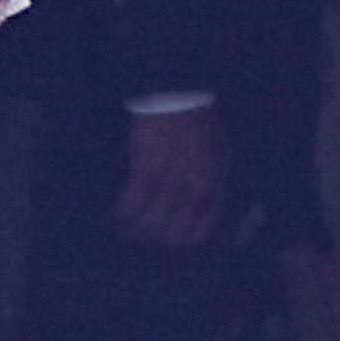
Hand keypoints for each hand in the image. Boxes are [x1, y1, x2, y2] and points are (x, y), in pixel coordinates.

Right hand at [115, 102, 230, 251]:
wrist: (183, 96)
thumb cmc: (201, 124)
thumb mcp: (219, 155)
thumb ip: (210, 184)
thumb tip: (199, 212)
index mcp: (215, 184)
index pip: (201, 231)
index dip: (184, 241)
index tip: (172, 244)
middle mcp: (195, 186)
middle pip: (173, 233)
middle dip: (159, 239)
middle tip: (148, 237)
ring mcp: (172, 179)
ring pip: (150, 223)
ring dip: (138, 231)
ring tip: (130, 231)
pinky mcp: (148, 169)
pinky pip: (132, 204)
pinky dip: (124, 214)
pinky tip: (120, 217)